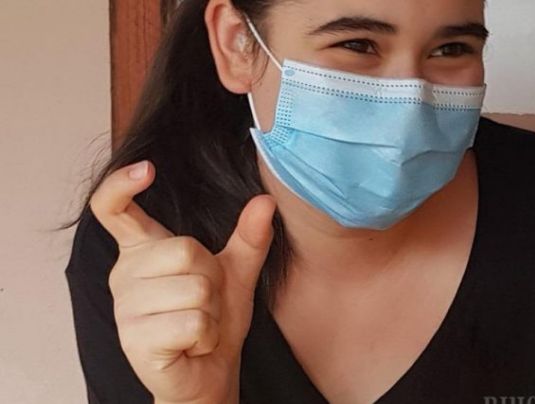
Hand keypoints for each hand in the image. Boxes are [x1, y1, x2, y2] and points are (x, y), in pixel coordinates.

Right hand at [90, 160, 275, 403]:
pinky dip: (206, 335)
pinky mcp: (134, 340)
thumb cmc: (214, 319)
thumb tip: (266, 201)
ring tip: (198, 324)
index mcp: (142, 251)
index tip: (147, 169)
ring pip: (194, 289)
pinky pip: (193, 322)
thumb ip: (249, 237)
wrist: (209, 371)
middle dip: (212, 279)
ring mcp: (125, 309)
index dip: (122, 184)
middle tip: (205, 302)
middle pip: (185, 250)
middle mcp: (123, 274)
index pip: (112, 209)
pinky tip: (193, 344)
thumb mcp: (235, 273)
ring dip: (212, 311)